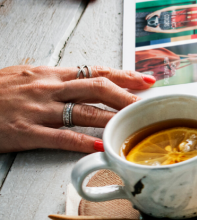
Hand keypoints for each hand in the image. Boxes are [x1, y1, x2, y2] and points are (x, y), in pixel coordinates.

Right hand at [0, 66, 154, 153]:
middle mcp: (47, 88)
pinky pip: (62, 138)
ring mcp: (38, 110)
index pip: (95, 72)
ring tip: (136, 127)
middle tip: (150, 107)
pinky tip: (102, 148)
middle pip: (98, 89)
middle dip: (128, 99)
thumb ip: (51, 80)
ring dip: (115, 121)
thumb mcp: (22, 76)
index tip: (147, 81)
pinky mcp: (26, 132)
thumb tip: (78, 81)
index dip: (125, 76)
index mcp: (48, 74)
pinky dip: (85, 143)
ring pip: (87, 113)